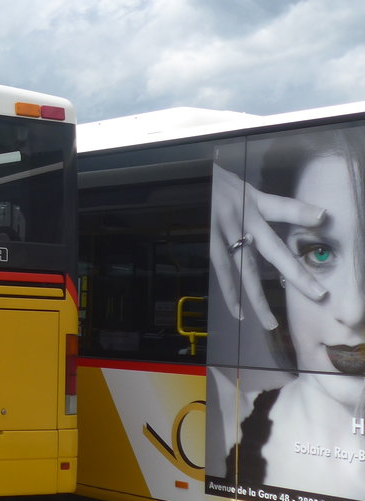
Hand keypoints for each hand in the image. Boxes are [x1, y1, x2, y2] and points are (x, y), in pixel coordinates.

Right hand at [210, 164, 326, 329]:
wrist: (177, 179)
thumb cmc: (205, 181)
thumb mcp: (233, 182)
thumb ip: (253, 198)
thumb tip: (276, 207)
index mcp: (250, 199)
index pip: (281, 207)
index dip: (301, 212)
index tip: (322, 218)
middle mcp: (241, 217)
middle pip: (273, 248)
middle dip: (295, 272)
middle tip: (318, 293)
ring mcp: (223, 231)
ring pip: (246, 269)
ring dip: (258, 297)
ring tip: (270, 321)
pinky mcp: (207, 240)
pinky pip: (221, 271)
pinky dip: (229, 292)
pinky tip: (239, 312)